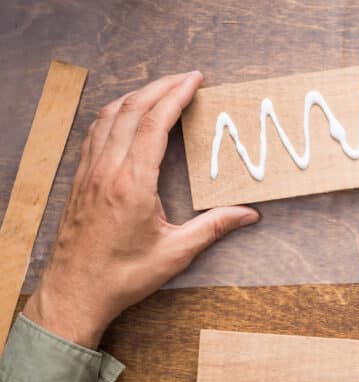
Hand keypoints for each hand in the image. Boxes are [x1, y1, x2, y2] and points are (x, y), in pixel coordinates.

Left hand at [23, 72, 260, 348]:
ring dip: (136, 96)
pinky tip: (127, 115)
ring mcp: (89, 172)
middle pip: (131, 110)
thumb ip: (213, 228)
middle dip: (160, 87)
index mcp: (132, 184)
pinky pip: (96, 132)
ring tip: (161, 89)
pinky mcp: (80, 179)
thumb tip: (249, 214)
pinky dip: (115, 113)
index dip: (176, 96)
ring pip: (109, 116)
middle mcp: (107, 170)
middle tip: (186, 78)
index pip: (154, 124)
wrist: (74, 292)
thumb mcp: (175, 254)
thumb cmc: (123, 276)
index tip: (195, 81)